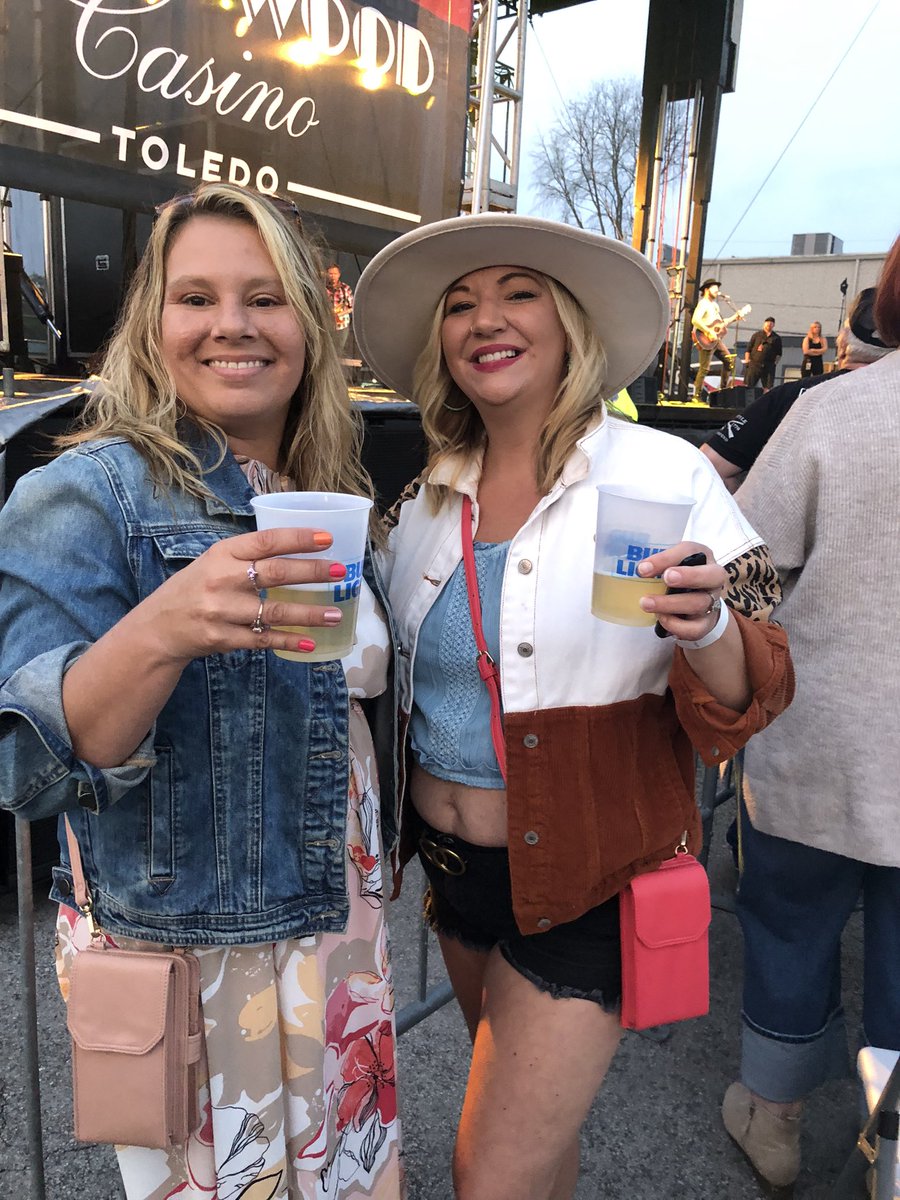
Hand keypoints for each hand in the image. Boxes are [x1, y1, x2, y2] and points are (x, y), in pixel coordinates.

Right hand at [139, 527, 346, 663]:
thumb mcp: (213, 561)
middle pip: (275, 573)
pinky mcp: (223, 639)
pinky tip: (311, 642)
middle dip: (312, 572)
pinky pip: (264, 640)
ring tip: (335, 614)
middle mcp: (222, 579)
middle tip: (341, 572)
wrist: (157, 628)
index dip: (298, 538)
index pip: (266, 541)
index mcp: (222, 553)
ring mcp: (222, 611)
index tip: (328, 538)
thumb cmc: (194, 588)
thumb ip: (247, 555)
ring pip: (274, 611)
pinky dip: (289, 642)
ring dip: (309, 614)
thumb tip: (298, 549)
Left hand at [636, 542, 726, 642]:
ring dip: (670, 604)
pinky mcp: (706, 624)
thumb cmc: (680, 578)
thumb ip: (657, 565)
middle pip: (710, 575)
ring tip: (646, 603)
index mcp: (702, 556)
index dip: (667, 558)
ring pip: (698, 603)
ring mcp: (712, 602)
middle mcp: (712, 579)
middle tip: (666, 578)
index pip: (689, 551)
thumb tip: (638, 571)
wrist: (698, 606)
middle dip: (688, 576)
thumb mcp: (670, 564)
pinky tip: (661, 618)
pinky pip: (694, 628)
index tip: (643, 568)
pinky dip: (676, 625)